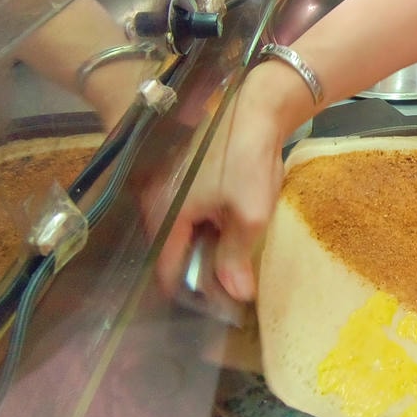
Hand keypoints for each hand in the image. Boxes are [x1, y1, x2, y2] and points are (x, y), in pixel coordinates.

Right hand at [154, 70, 294, 301]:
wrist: (257, 108)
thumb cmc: (248, 162)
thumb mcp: (250, 215)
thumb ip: (236, 257)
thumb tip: (237, 296)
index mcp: (166, 214)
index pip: (166, 269)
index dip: (190, 292)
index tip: (214, 307)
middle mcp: (159, 203)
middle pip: (174, 252)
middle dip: (199, 271)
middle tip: (229, 288)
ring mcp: (171, 188)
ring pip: (185, 234)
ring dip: (206, 249)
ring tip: (234, 264)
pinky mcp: (187, 179)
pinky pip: (193, 216)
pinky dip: (209, 229)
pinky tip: (232, 232)